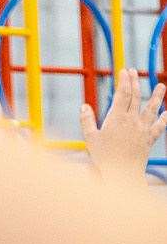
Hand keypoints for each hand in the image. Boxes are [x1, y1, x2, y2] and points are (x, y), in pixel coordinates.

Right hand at [81, 69, 166, 184]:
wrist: (123, 173)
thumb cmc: (104, 156)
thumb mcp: (90, 138)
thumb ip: (86, 120)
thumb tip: (84, 106)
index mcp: (117, 118)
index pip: (123, 94)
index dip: (124, 81)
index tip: (125, 70)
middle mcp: (132, 121)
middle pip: (135, 97)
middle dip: (135, 82)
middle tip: (134, 71)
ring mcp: (142, 129)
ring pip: (151, 109)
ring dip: (157, 96)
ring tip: (161, 86)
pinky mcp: (149, 139)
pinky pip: (158, 127)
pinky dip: (163, 120)